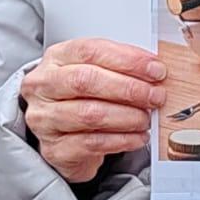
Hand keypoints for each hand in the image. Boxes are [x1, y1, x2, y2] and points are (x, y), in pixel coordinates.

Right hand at [20, 38, 165, 183]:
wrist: (63, 136)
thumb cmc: (84, 97)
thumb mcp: (98, 72)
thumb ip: (121, 67)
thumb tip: (155, 71)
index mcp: (56, 58)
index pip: (91, 51)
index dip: (128, 60)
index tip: (156, 70)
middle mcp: (43, 86)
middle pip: (87, 81)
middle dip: (129, 88)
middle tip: (156, 96)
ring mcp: (44, 119)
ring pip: (90, 114)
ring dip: (128, 116)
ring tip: (147, 118)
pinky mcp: (53, 148)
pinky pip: (92, 143)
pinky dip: (122, 140)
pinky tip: (138, 137)